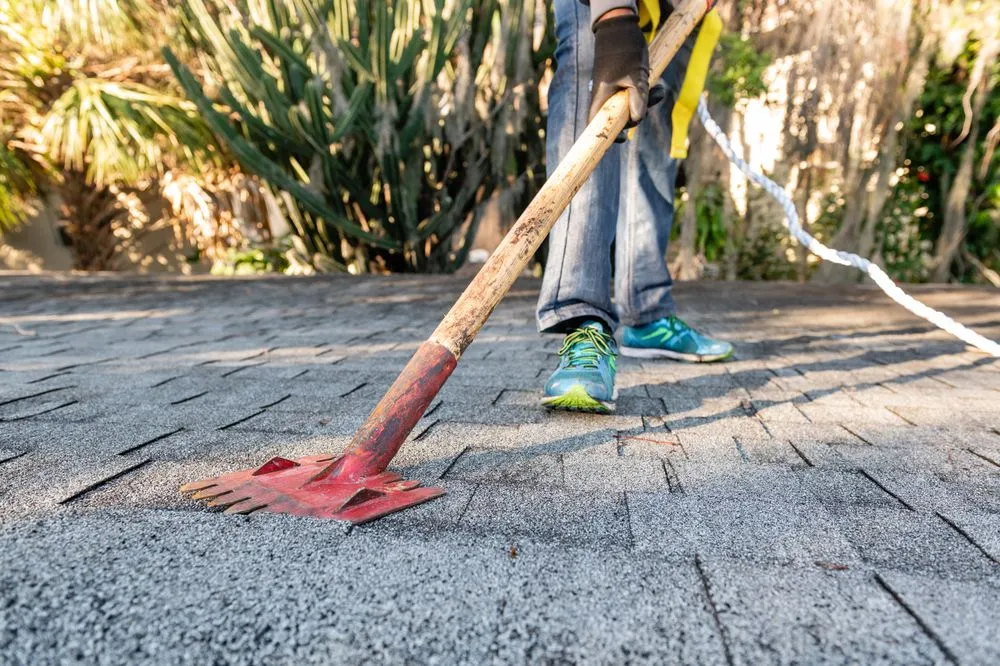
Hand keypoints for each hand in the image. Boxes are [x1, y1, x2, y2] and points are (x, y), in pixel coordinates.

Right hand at [588, 9, 649, 134]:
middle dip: (637, 115)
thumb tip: (636, 120)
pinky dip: (645, 94)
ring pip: (629, 107)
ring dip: (645, 102)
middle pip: (617, 118)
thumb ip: (638, 101)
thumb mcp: (636, 77)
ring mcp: (612, 91)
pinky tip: (657, 87)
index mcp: (601, 97)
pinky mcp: (621, 84)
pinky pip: (633, 96)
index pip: (596, 125)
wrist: (620, 28)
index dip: (608, 135)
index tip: (622, 139)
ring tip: (660, 90)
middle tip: (652, 100)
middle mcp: (604, 97)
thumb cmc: (625, 52)